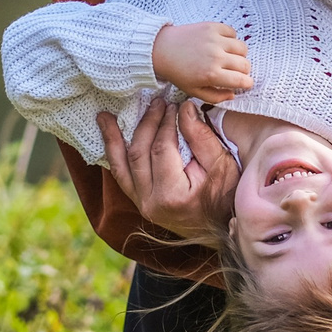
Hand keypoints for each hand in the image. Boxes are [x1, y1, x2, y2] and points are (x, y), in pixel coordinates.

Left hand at [99, 99, 237, 246]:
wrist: (220, 228)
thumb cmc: (226, 197)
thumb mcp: (224, 166)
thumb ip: (202, 138)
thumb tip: (184, 109)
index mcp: (173, 195)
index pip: (162, 149)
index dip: (166, 123)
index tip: (173, 105)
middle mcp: (151, 203)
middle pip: (139, 154)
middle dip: (145, 124)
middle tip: (155, 103)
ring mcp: (141, 205)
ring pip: (121, 165)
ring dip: (113, 139)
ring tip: (105, 117)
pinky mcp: (139, 203)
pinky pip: (120, 176)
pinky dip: (113, 155)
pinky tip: (108, 138)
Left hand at [151, 21, 251, 102]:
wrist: (161, 49)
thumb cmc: (178, 72)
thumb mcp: (194, 91)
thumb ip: (215, 97)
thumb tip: (233, 94)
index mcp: (212, 75)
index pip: (242, 80)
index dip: (247, 83)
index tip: (244, 83)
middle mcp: (216, 56)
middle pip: (245, 64)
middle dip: (243, 71)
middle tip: (235, 71)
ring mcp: (215, 39)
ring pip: (242, 48)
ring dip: (239, 54)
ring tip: (229, 57)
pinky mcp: (212, 26)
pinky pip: (233, 32)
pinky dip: (231, 38)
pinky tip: (222, 44)